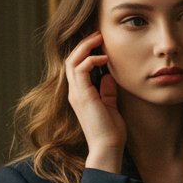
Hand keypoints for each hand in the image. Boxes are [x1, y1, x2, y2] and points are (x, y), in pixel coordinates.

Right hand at [65, 32, 125, 170]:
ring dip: (85, 47)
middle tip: (98, 34)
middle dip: (84, 44)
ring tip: (98, 38)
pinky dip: (91, 60)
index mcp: (80, 94)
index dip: (85, 51)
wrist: (108, 148)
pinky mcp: (82, 96)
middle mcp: (74, 92)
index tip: (100, 42)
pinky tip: (104, 58)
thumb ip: (108, 91)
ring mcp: (76, 93)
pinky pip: (80, 69)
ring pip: (72, 61)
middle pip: (71, 59)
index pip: (76, 66)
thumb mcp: (110, 105)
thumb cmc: (111, 131)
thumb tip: (110, 76)